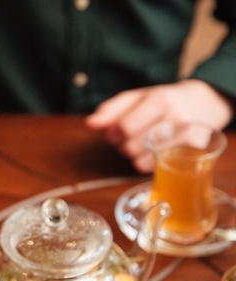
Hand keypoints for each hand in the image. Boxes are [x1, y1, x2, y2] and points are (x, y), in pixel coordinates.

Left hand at [85, 79, 232, 172]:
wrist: (205, 103)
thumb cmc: (163, 101)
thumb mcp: (137, 98)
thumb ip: (110, 110)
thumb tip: (90, 124)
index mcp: (159, 100)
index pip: (124, 128)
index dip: (113, 134)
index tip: (116, 131)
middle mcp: (176, 118)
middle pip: (130, 147)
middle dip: (122, 145)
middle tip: (130, 137)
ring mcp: (187, 137)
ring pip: (140, 161)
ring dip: (133, 156)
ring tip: (142, 143)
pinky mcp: (193, 153)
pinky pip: (155, 168)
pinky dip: (147, 163)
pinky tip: (153, 151)